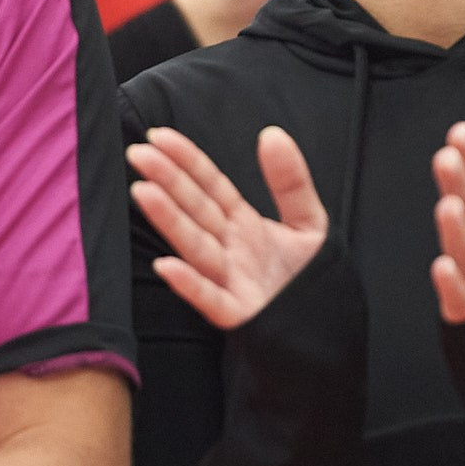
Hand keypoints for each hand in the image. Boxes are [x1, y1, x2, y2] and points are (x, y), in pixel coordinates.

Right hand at [130, 125, 328, 327]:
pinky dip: (189, 285)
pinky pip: (212, 299)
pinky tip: (166, 267)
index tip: (159, 136)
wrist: (326, 331)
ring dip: (169, 222)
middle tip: (138, 154)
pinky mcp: (241, 316)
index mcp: (242, 225)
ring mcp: (231, 282)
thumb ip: (291, 181)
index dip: (187, 161)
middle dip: (168, 182)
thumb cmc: (308, 278)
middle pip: (195, 210)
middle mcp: (230, 250)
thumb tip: (272, 133)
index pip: (210, 186)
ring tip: (143, 192)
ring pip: (196, 247)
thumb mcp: (309, 222)